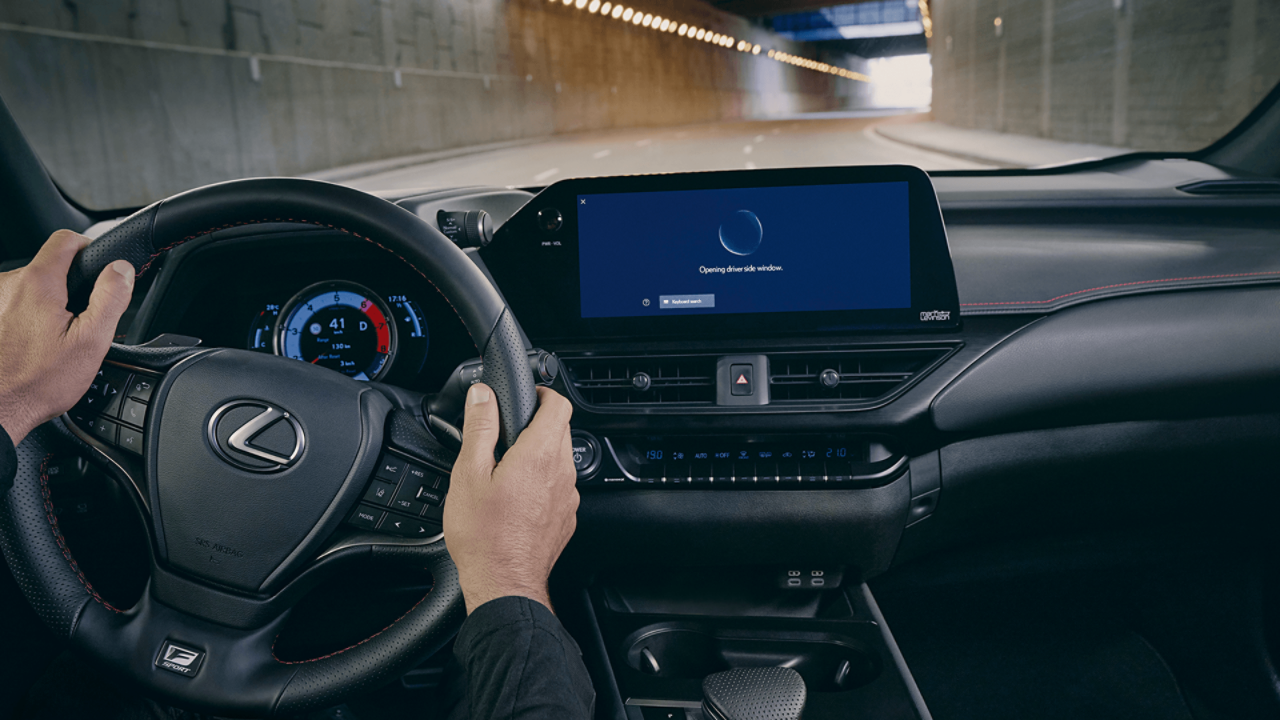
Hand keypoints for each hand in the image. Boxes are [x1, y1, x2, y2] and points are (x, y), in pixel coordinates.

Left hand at [0, 230, 134, 445]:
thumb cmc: (38, 382)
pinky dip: (26, 319)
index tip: (97, 268)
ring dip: (45, 306)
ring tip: (51, 341)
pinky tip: (31, 345)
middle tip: (77, 324)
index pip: (65, 239)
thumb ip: (110, 298)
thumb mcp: (90, 342)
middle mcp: (8, 285)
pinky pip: (13, 305)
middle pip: (48, 267)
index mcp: (38, 284)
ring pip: (30, 288)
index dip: (87, 248)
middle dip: (68, 288)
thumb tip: (121, 269)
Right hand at [444, 383, 578, 613]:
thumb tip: (482, 395)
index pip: (559, 405)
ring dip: (539, 456)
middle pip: (561, 431)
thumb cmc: (484, 535)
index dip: (543, 394)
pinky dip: (543, 483)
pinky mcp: (566, 517)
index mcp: (540, 455)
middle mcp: (562, 473)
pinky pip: (559, 487)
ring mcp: (568, 497)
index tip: (528, 397)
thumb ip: (480, 427)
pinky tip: (516, 498)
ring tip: (507, 469)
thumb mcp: (469, 473)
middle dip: (537, 425)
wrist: (503, 583)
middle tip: (507, 435)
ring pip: (561, 460)